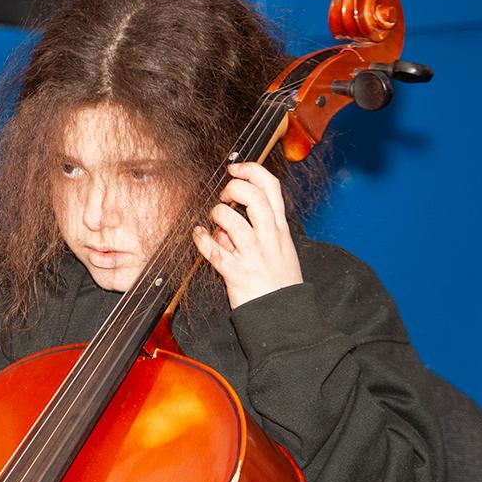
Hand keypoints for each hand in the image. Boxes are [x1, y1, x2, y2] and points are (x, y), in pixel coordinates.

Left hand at [192, 162, 302, 308]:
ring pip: (232, 221)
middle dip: (233, 189)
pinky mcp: (236, 272)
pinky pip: (214, 250)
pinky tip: (198, 235)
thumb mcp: (280, 250)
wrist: (282, 313)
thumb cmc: (279, 282)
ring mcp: (253, 254)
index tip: (236, 168)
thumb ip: (258, 232)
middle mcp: (268, 237)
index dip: (252, 170)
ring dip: (217, 214)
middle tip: (223, 196)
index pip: (271, 187)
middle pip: (253, 197)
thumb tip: (227, 225)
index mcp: (280, 229)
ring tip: (214, 219)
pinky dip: (202, 239)